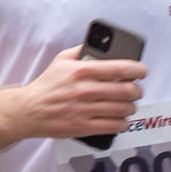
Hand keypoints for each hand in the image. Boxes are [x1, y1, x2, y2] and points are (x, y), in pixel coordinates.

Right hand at [17, 46, 146, 141]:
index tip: (142, 72)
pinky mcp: (82, 127)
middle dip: (137, 91)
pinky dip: (122, 123)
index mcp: (81, 70)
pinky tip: (121, 120)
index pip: (120, 68)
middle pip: (126, 90)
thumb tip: (102, 44)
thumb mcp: (61, 60)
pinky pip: (112, 126)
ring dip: (131, 107)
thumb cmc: (46, 86)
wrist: (28, 110)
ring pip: (122, 109)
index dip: (138, 70)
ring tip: (129, 105)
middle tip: (136, 90)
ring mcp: (83, 110)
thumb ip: (82, 51)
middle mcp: (84, 90)